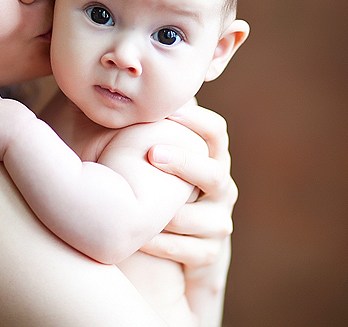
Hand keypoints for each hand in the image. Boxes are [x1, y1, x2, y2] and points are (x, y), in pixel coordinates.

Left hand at [141, 101, 237, 269]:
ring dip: (165, 212)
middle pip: (214, 173)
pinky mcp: (208, 254)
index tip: (167, 111)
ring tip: (135, 205)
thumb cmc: (165, 192)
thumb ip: (154, 130)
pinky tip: (138, 238)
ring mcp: (218, 222)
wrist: (185, 251)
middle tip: (152, 153)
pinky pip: (188, 249)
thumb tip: (125, 93)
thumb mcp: (164, 161)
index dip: (196, 119)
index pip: (216, 132)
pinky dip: (161, 244)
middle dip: (184, 162)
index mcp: (211, 158)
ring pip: (197, 217)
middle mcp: (221, 188)